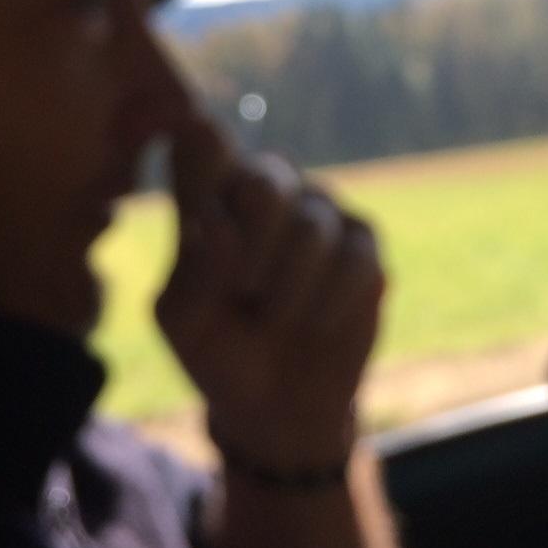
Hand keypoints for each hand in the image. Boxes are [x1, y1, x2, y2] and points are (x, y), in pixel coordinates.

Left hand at [155, 119, 383, 473]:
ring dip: (286, 291)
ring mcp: (319, 209)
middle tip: (243, 290)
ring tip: (274, 317)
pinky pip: (352, 261)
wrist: (275, 404)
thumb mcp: (183, 321)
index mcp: (210, 191)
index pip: (202, 143)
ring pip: (309, 228)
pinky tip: (315, 322)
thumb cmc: (216, 348)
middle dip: (252, 247)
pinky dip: (326, 304)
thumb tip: (219, 224)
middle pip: (263, 179)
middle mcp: (266, 185)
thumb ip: (193, 272)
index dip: (201, 155)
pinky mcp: (364, 241)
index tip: (197, 175)